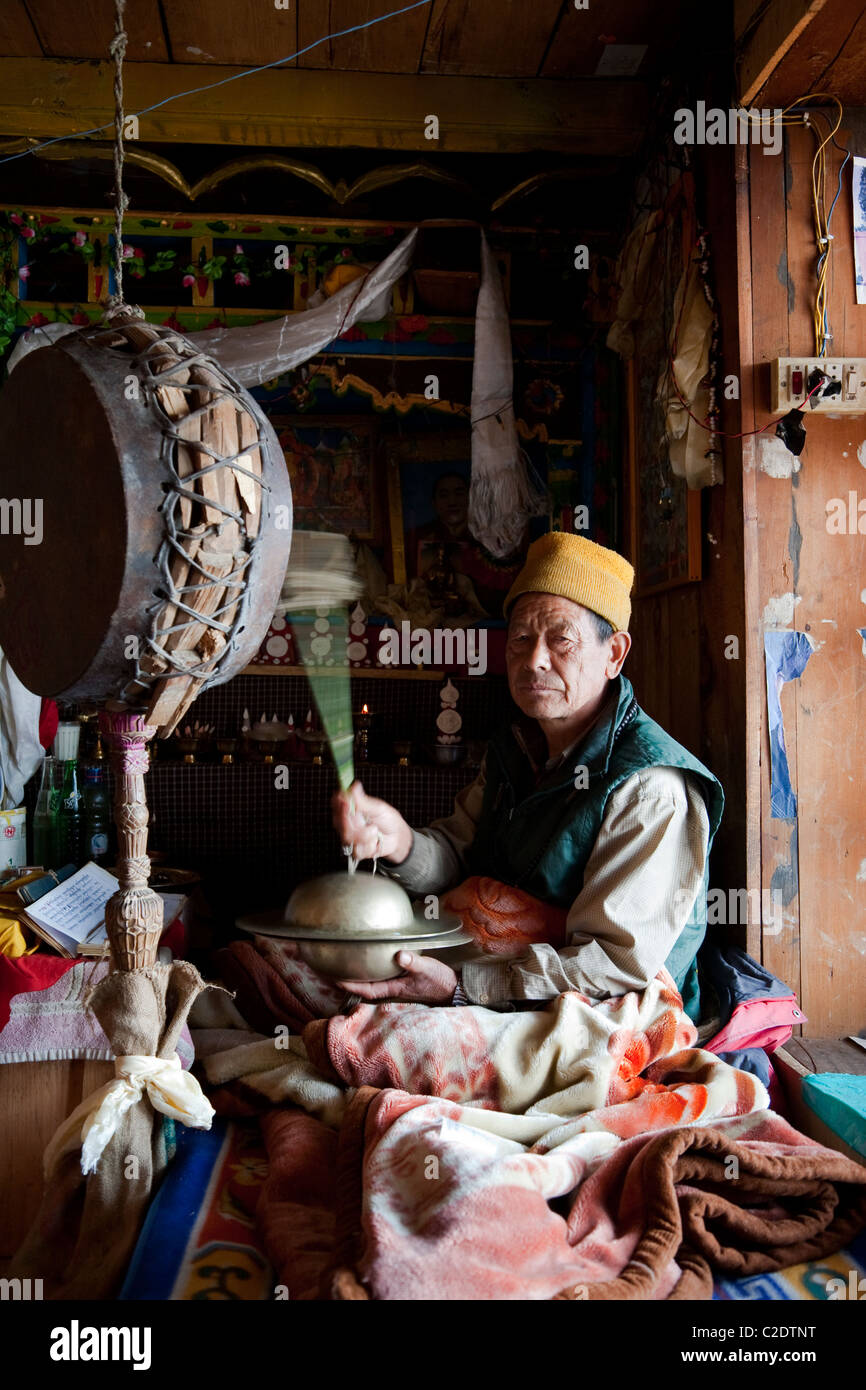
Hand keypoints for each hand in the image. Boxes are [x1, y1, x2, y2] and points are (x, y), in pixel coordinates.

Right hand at [331, 780, 412, 863]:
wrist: (398, 837)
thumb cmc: (388, 820)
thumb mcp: (378, 808)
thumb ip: (363, 801)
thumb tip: (354, 786)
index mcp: (350, 809)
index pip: (337, 804)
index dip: (339, 803)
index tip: (345, 802)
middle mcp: (346, 823)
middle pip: (338, 822)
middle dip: (353, 822)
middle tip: (363, 820)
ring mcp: (350, 837)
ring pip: (348, 836)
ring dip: (364, 834)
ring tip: (375, 830)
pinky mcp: (355, 851)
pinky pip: (357, 849)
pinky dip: (369, 846)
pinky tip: (375, 841)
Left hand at [337, 951, 457, 1003]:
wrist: (452, 988)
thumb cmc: (439, 980)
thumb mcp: (427, 969)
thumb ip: (413, 962)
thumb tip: (399, 955)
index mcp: (394, 988)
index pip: (366, 990)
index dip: (350, 985)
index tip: (335, 979)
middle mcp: (391, 987)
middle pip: (364, 986)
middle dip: (348, 981)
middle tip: (331, 971)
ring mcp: (396, 983)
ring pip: (371, 981)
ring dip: (357, 975)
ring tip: (343, 965)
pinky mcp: (401, 978)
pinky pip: (381, 975)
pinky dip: (370, 970)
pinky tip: (367, 960)